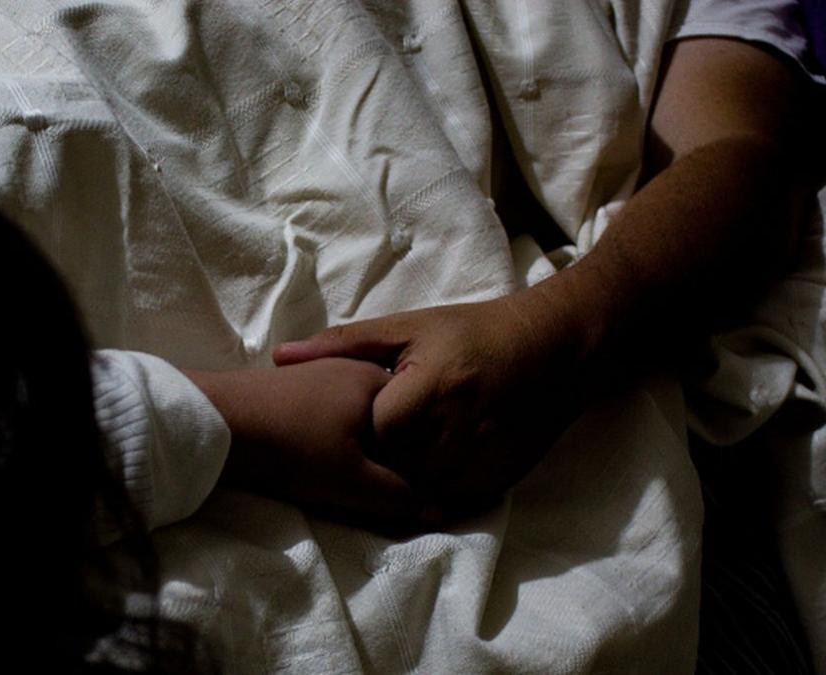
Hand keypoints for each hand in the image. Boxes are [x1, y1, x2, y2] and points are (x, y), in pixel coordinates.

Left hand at [185, 358, 422, 524]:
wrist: (214, 421)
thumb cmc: (291, 447)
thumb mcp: (352, 482)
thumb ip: (398, 496)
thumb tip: (438, 512)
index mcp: (377, 379)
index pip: (420, 418)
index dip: (424, 456)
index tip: (416, 488)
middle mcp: (352, 366)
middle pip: (389, 414)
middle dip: (391, 451)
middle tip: (381, 487)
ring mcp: (319, 370)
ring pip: (357, 413)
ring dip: (360, 445)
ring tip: (347, 477)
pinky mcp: (291, 384)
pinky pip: (330, 411)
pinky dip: (334, 434)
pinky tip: (317, 456)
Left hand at [273, 290, 590, 515]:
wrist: (555, 348)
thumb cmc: (470, 332)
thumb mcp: (406, 327)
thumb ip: (342, 344)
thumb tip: (279, 356)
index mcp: (430, 387)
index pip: (375, 432)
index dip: (359, 431)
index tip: (350, 423)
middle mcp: (459, 429)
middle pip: (396, 467)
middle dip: (379, 459)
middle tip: (366, 445)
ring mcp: (484, 458)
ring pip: (423, 490)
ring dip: (407, 476)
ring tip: (404, 450)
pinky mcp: (502, 478)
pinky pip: (452, 498)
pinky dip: (436, 486)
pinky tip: (431, 461)